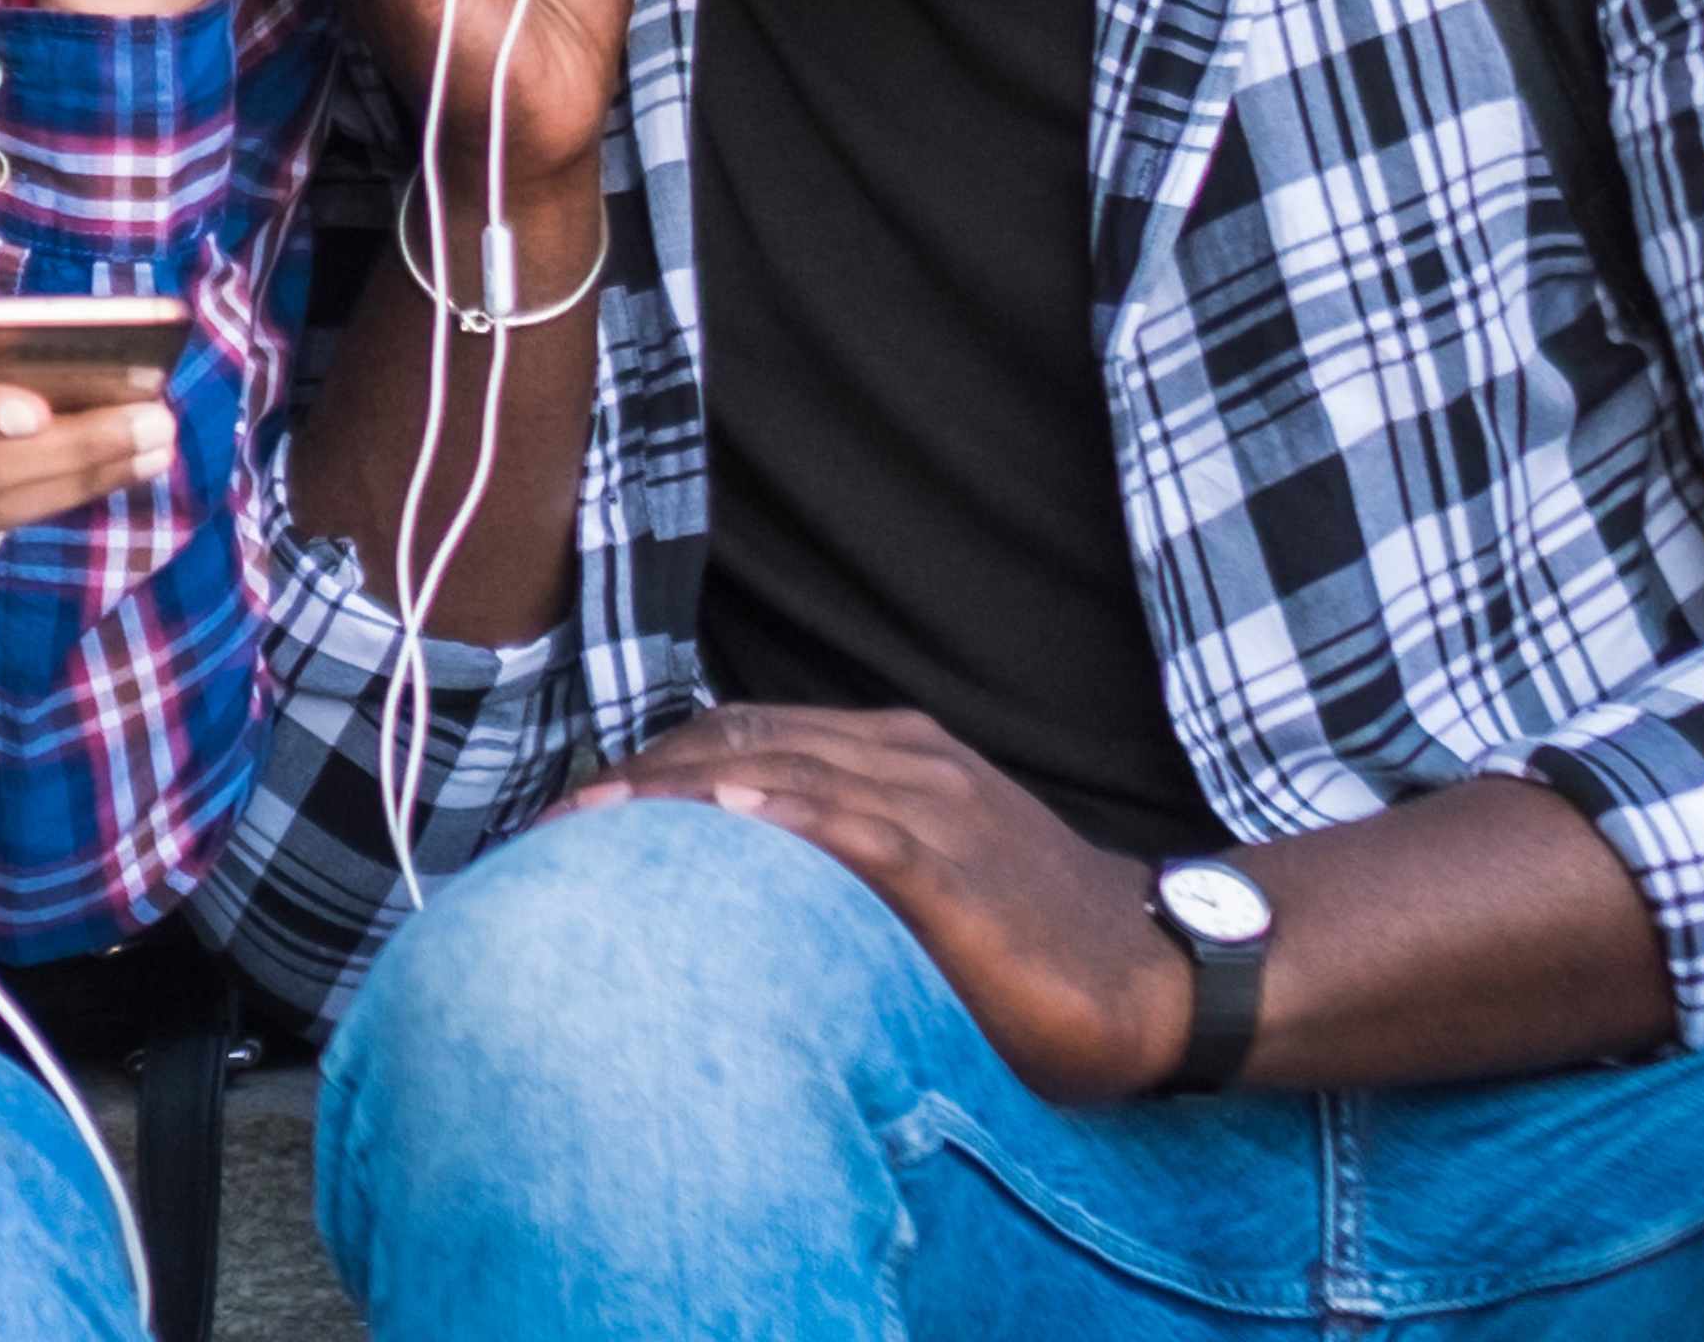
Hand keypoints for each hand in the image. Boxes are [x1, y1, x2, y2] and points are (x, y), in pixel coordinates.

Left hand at [565, 704, 1191, 1104]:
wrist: (1156, 971)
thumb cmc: (1027, 940)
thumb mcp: (921, 878)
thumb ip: (837, 863)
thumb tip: (724, 899)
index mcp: (892, 752)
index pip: (741, 732)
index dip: (650, 763)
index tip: (571, 811)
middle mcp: (906, 761)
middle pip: (739, 742)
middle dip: (636, 778)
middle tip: (547, 828)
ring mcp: (935, 807)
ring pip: (780, 774)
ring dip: (676, 798)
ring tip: (590, 826)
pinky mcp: (959, 867)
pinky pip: (860, 833)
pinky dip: (788, 823)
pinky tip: (725, 829)